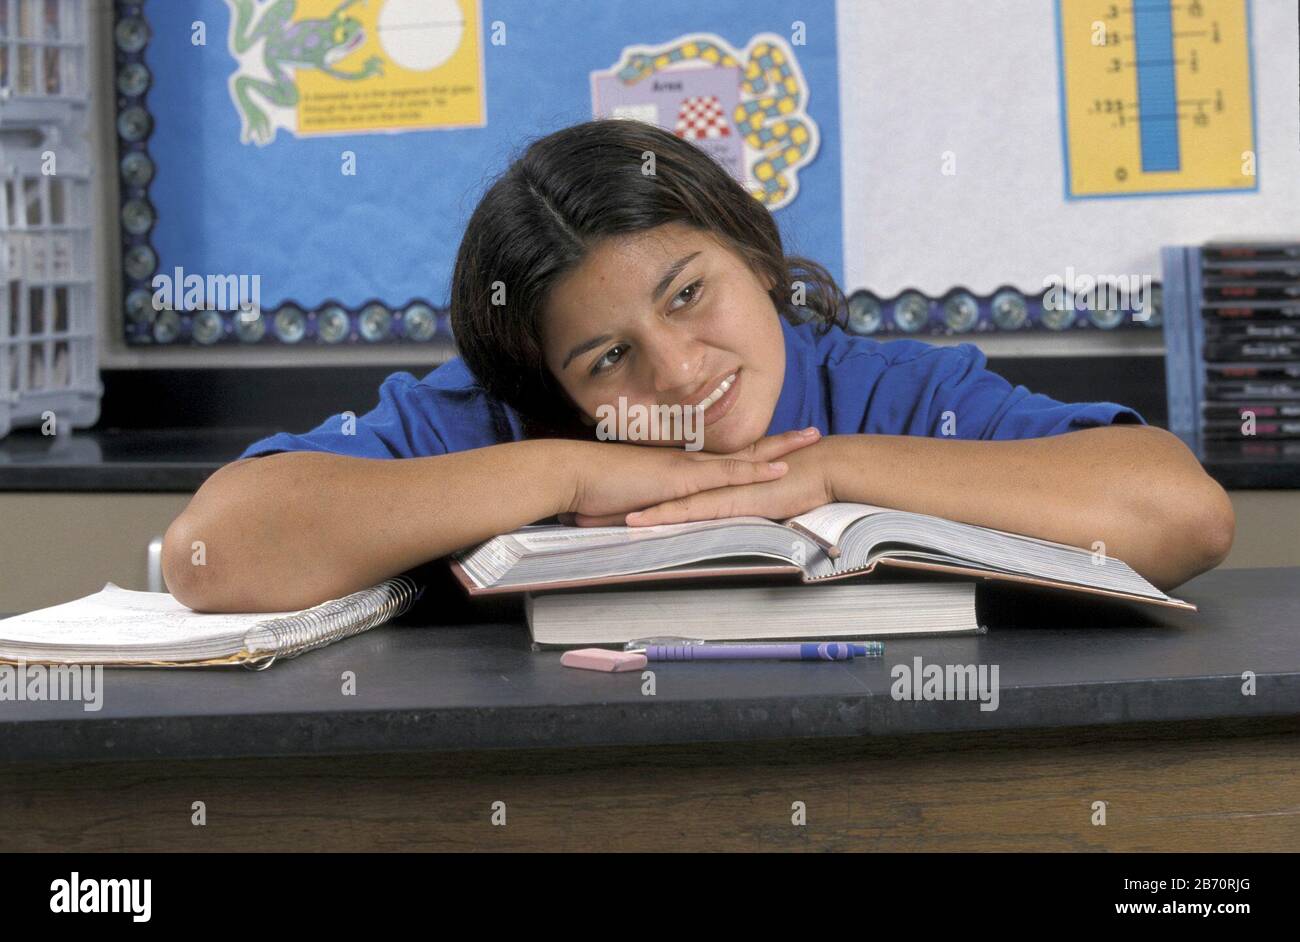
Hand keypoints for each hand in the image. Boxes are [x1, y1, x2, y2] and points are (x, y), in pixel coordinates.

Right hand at [561, 427, 823, 526]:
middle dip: (779, 441)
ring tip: (811, 440)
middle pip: (743, 448)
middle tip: (812, 433)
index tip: (780, 446)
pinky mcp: (681, 480)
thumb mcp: (630, 499)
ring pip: (743, 455)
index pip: (724, 457)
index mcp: (678, 466)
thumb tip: (653, 517)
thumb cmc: (592, 488)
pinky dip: (754, 470)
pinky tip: (779, 469)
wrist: (572, 475)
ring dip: (778, 448)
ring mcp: (686, 467)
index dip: (753, 451)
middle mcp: (688, 461)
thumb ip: (649, 505)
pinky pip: (724, 475)